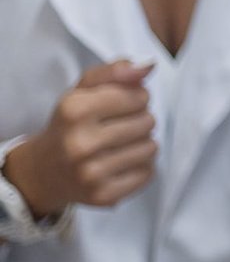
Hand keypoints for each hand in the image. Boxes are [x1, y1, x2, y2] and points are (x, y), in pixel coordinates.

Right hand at [6, 61, 157, 216]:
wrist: (45, 171)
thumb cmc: (72, 124)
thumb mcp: (83, 90)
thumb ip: (115, 71)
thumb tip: (148, 65)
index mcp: (74, 110)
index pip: (138, 96)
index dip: (136, 97)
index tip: (121, 105)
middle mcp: (80, 143)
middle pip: (148, 121)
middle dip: (140, 120)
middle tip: (119, 126)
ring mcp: (91, 173)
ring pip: (151, 148)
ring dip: (143, 143)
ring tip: (121, 144)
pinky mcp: (104, 196)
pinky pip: (149, 173)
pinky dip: (142, 166)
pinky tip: (121, 163)